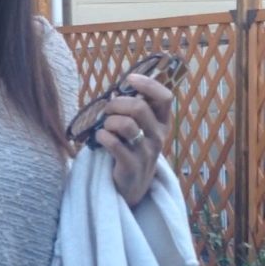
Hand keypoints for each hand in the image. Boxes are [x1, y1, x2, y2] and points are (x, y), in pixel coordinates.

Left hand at [92, 72, 172, 205]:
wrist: (133, 186)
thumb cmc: (132, 149)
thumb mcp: (141, 129)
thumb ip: (135, 111)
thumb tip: (118, 89)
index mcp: (162, 123)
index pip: (164, 97)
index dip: (148, 84)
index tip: (129, 79)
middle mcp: (158, 136)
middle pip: (139, 108)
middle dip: (117, 104)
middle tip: (107, 109)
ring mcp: (146, 152)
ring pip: (126, 125)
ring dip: (109, 121)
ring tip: (105, 127)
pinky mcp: (132, 166)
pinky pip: (114, 145)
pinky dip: (102, 137)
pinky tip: (100, 138)